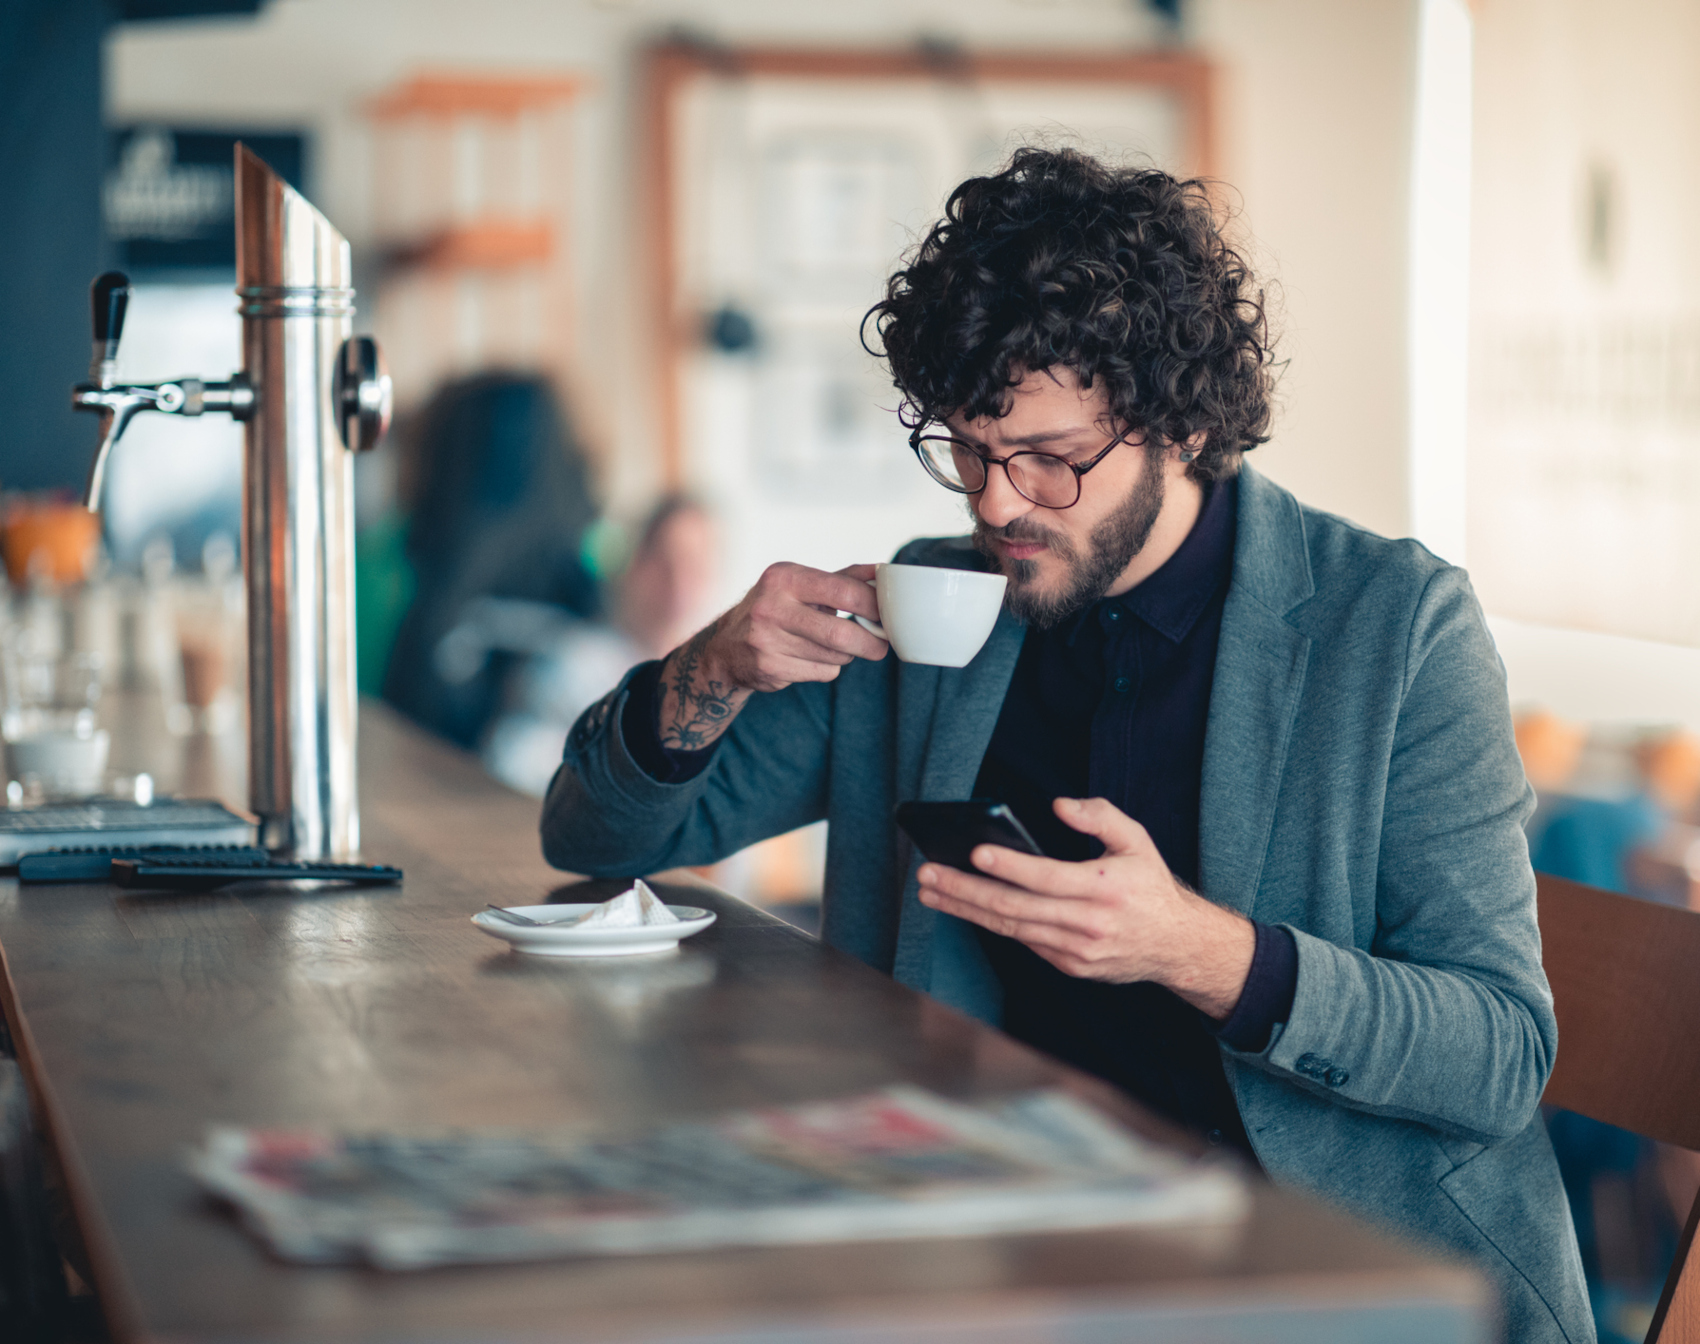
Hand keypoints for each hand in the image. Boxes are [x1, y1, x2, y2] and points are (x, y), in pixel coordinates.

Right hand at [698, 562, 888, 693]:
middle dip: (870, 642)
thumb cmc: (774, 608)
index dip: (873, 605)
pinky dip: (826, 669)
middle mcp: (771, 606)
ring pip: (834, 656)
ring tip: (832, 646)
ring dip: (845, 655)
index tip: (888, 614)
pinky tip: (809, 659)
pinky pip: (821, 673)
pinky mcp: (769, 668)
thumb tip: (882, 572)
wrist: (726, 646)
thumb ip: (842, 579)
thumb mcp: (800, 584)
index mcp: (784, 578)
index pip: (843, 591)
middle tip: (882, 646)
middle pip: (840, 632)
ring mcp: (767, 639)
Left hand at [915, 796, 1255, 1019]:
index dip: (1009, 866)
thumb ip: (1099, 816)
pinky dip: (994, 924)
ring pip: (1011, 929)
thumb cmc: (1150, 886)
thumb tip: (1058, 806)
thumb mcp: (1137, 839)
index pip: (1047, 878)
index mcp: (1105, 888)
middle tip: (928, 875)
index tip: (974, 853)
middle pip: (1015, 908)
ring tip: (931, 893)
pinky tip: (966, 907)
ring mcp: (1077, 951)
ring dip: (966, 910)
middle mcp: (1088, 924)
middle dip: (965, 891)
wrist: (1177, 946)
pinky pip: (1025, 942)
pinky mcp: (1070, 967)